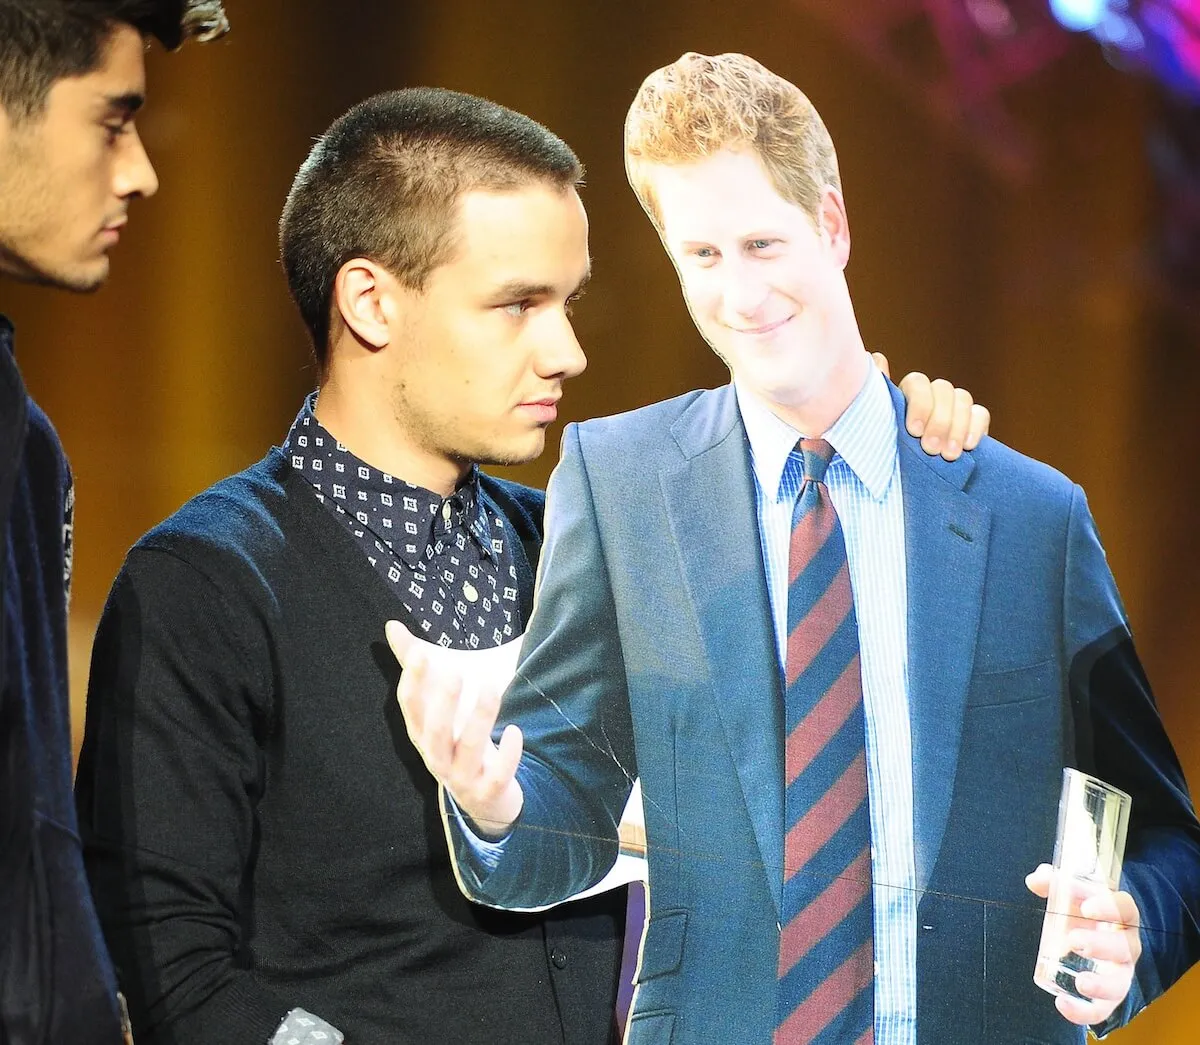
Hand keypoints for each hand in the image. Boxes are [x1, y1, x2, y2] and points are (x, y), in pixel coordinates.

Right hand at [386, 620, 524, 837]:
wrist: (483, 799)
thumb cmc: (455, 740)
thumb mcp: (436, 706)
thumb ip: (415, 666)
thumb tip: (392, 626)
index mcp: (421, 733)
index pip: (410, 707)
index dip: (413, 682)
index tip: (421, 652)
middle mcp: (436, 756)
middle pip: (433, 732)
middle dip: (443, 704)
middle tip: (455, 673)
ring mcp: (461, 777)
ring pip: (467, 750)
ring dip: (479, 720)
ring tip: (492, 688)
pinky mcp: (487, 791)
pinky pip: (496, 777)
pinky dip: (506, 756)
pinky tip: (514, 732)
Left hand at [872, 352, 990, 460]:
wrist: (904, 483)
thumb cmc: (885, 455)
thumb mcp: (874, 433)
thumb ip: (874, 402)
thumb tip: (875, 358)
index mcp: (905, 394)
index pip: (917, 383)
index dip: (919, 404)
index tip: (914, 431)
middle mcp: (930, 394)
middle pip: (942, 390)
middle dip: (939, 421)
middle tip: (931, 449)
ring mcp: (953, 406)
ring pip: (962, 398)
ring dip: (957, 426)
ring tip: (949, 455)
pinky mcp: (972, 421)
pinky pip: (980, 413)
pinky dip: (976, 427)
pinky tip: (969, 447)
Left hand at [1026, 863, 1141, 1026]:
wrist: (1090, 934)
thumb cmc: (1080, 909)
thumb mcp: (1070, 892)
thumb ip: (1052, 881)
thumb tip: (1035, 880)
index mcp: (1120, 916)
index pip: (1124, 908)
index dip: (1109, 907)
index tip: (1086, 908)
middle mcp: (1126, 945)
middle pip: (1124, 947)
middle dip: (1101, 946)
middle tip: (1074, 940)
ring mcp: (1119, 972)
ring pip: (1121, 983)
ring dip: (1103, 985)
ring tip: (1081, 983)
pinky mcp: (1107, 995)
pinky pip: (1103, 1009)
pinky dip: (1086, 1012)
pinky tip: (1063, 1005)